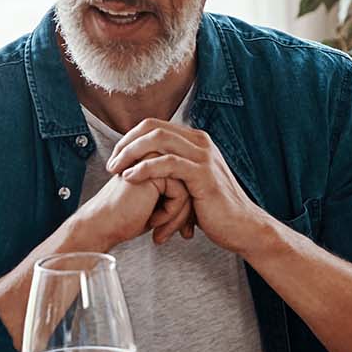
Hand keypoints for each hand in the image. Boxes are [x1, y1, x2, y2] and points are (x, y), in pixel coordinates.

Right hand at [69, 171, 191, 249]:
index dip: (186, 210)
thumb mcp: (160, 206)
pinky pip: (181, 193)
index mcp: (158, 163)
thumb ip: (179, 196)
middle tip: (171, 235)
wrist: (103, 225)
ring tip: (159, 230)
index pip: (189, 185)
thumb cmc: (127, 219)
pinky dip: (170, 213)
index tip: (180, 230)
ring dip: (177, 217)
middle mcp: (158, 157)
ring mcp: (155, 159)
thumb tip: (203, 204)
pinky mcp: (154, 168)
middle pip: (192, 186)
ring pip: (189, 190)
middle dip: (185, 215)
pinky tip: (151, 220)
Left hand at [107, 119, 269, 249]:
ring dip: (131, 154)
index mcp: (195, 140)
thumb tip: (149, 165)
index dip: (130, 138)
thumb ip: (174, 170)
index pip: (154, 125)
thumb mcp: (191, 183)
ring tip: (116, 171)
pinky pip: (168, 163)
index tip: (115, 157)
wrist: (241, 227)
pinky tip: (131, 178)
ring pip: (158, 140)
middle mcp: (200, 142)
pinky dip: (145, 168)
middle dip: (126, 144)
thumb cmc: (214, 210)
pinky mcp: (203, 174)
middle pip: (153, 127)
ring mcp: (203, 156)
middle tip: (111, 164)